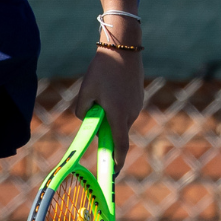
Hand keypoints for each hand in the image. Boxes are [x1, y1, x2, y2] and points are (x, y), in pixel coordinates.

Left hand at [71, 32, 143, 166]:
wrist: (123, 47)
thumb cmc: (102, 69)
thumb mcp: (86, 91)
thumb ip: (83, 110)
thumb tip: (86, 119)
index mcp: (117, 114)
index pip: (119, 146)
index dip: (116, 161)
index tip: (112, 172)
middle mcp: (130, 113)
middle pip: (118, 132)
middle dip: (106, 132)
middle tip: (95, 121)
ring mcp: (136, 105)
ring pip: (121, 119)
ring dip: (110, 117)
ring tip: (100, 94)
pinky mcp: (138, 97)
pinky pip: (125, 109)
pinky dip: (116, 107)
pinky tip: (109, 89)